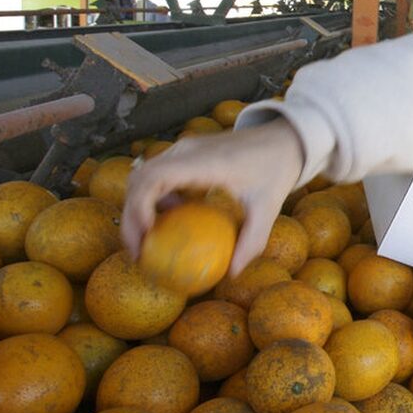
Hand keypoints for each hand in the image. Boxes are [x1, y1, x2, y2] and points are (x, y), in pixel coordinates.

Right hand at [121, 118, 305, 276]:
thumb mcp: (269, 207)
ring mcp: (183, 149)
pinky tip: (164, 225)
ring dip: (137, 208)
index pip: (156, 177)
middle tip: (137, 252)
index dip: (139, 205)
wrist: (283, 138)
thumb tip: (233, 274)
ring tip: (144, 244)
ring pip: (143, 176)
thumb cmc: (276, 169)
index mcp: (205, 161)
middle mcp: (186, 151)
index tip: (144, 235)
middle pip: (139, 179)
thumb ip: (253, 240)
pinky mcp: (184, 153)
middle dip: (130, 216)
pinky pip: (158, 176)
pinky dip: (152, 200)